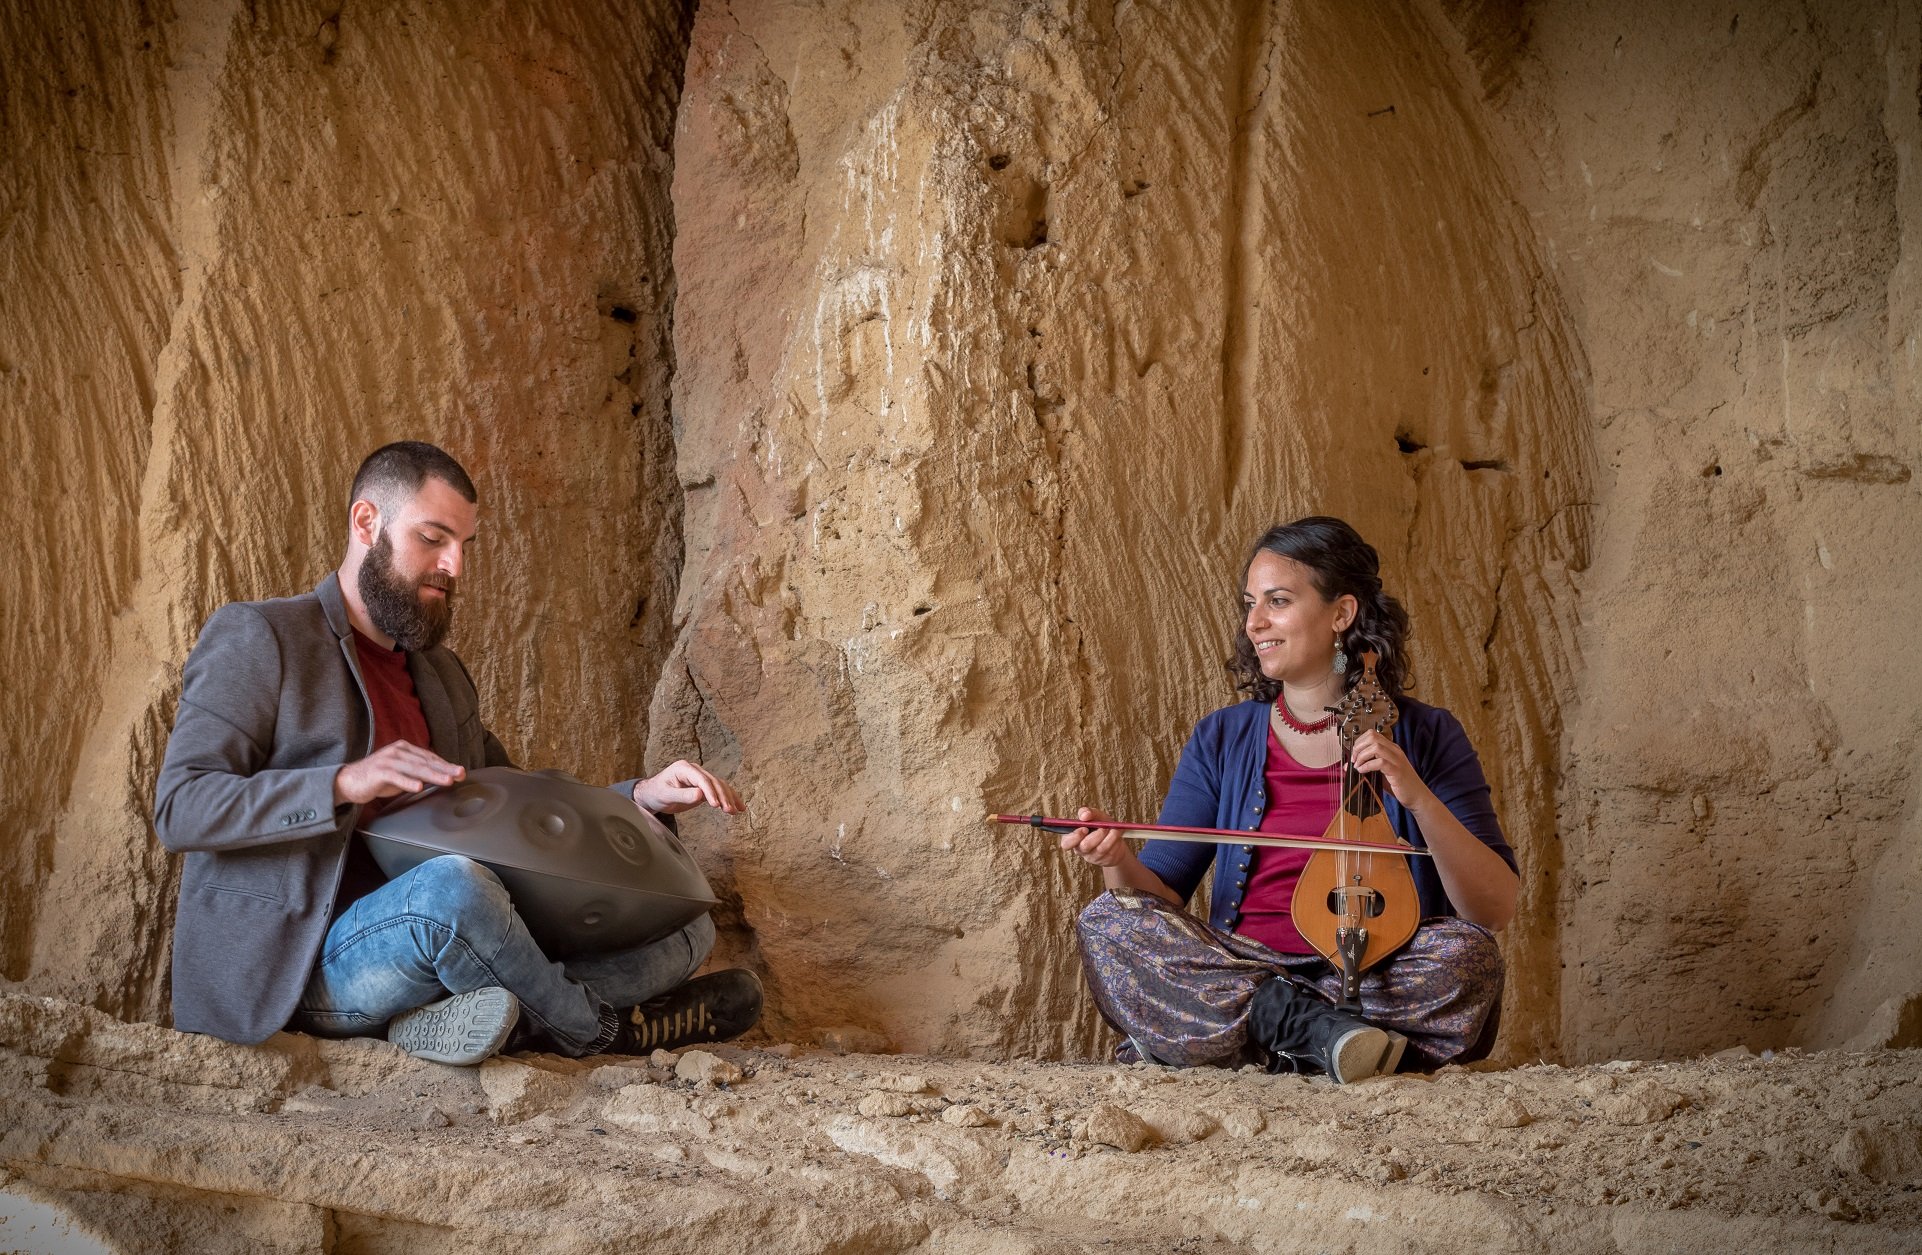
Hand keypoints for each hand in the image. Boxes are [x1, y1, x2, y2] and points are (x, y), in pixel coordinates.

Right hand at [334, 741, 464, 804]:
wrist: (349, 781)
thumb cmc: (378, 778)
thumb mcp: (402, 773)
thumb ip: (418, 773)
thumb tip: (440, 776)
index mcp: (405, 749)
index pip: (429, 757)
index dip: (445, 765)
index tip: (460, 772)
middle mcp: (398, 751)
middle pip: (425, 762)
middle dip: (445, 769)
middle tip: (460, 774)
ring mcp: (388, 760)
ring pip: (415, 768)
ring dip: (432, 775)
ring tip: (447, 780)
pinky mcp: (378, 771)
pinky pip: (396, 777)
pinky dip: (408, 782)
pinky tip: (419, 787)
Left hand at [633, 760, 743, 815]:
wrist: (652, 794)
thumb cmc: (656, 793)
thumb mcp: (666, 795)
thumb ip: (682, 795)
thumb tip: (700, 795)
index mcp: (684, 768)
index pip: (702, 779)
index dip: (710, 791)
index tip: (716, 804)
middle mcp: (695, 771)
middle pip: (714, 782)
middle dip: (723, 796)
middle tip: (729, 810)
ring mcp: (700, 778)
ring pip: (720, 785)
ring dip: (729, 798)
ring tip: (736, 811)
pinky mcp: (703, 787)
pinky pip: (718, 791)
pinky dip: (728, 798)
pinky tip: (737, 807)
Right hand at [1059, 806, 1130, 867]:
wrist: (1116, 839)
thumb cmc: (1101, 826)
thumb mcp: (1095, 816)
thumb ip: (1087, 812)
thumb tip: (1084, 815)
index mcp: (1073, 838)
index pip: (1066, 843)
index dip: (1074, 837)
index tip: (1084, 829)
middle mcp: (1081, 849)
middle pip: (1085, 846)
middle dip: (1096, 835)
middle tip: (1103, 827)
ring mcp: (1094, 856)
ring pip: (1101, 848)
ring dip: (1109, 836)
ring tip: (1114, 828)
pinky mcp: (1106, 860)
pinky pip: (1111, 850)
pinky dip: (1116, 839)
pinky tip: (1117, 833)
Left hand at [1349, 730, 1429, 805]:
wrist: (1417, 796)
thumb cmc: (1399, 785)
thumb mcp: (1380, 773)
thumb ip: (1366, 767)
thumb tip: (1347, 765)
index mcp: (1391, 749)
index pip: (1372, 734)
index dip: (1359, 741)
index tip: (1354, 754)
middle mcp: (1395, 751)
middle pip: (1373, 737)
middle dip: (1358, 747)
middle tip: (1354, 760)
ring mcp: (1397, 760)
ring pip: (1376, 747)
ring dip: (1362, 756)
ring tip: (1358, 766)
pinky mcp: (1397, 771)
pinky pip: (1380, 762)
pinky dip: (1367, 766)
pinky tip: (1363, 771)